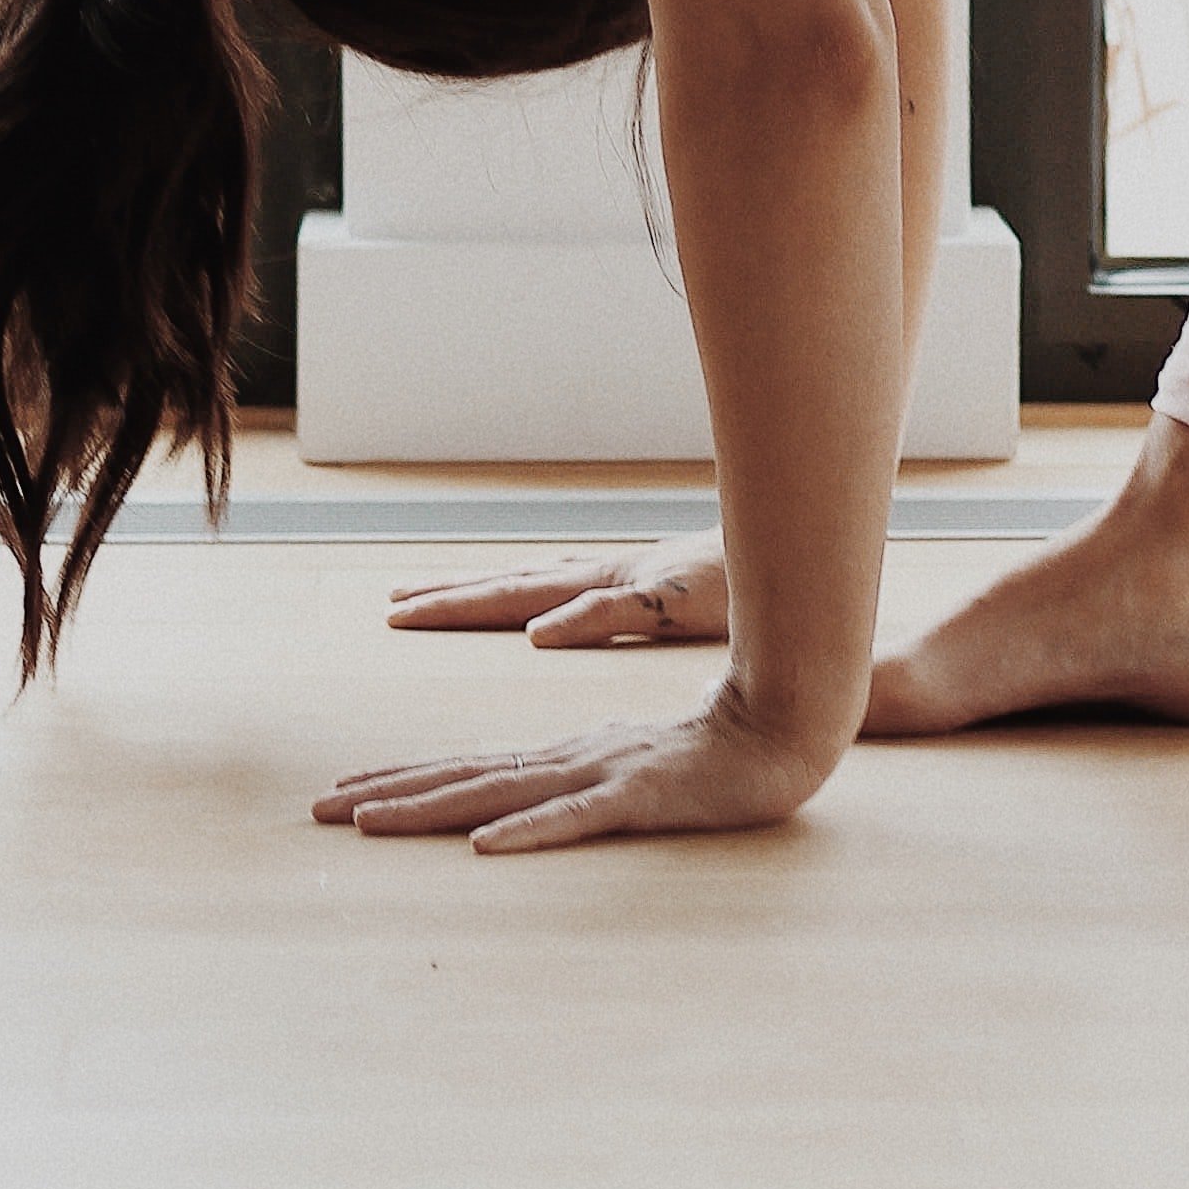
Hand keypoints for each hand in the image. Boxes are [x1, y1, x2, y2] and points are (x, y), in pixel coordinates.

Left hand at [313, 677, 829, 851]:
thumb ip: (585, 786)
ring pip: (498, 795)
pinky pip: (576, 820)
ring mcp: (600, 775)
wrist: (782, 730)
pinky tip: (487, 847)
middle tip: (317, 809)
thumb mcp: (631, 773)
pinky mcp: (638, 798)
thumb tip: (534, 806)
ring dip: (429, 810)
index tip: (343, 793)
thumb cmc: (712, 758)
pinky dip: (529, 832)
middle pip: (462, 777)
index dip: (402, 779)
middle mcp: (566, 760)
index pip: (467, 768)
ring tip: (367, 823)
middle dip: (387, 793)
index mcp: (563, 757)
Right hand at [385, 529, 732, 649]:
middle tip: (391, 606)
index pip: (512, 596)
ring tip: (433, 595)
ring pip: (532, 580)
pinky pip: (563, 586)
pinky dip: (527, 592)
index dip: (455, 608)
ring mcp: (619, 575)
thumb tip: (537, 631)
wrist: (796, 556)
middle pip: (510, 583)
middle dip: (450, 597)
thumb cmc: (744, 586)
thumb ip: (609, 613)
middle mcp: (602, 574)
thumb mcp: (677, 608)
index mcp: (604, 583)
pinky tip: (524, 603)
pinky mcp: (641, 584)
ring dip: (481, 591)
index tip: (399, 614)